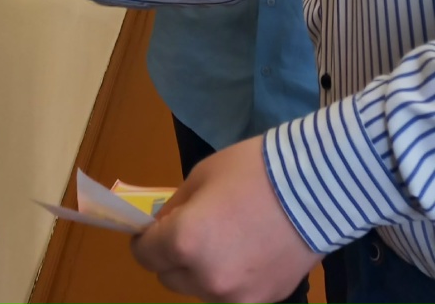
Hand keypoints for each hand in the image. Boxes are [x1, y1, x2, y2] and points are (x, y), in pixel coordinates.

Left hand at [132, 137, 318, 303]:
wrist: (317, 187)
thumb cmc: (254, 170)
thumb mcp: (203, 175)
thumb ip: (177, 206)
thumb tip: (162, 224)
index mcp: (186, 242)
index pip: (145, 255)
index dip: (144, 239)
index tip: (150, 230)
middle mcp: (206, 278)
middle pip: (169, 278)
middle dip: (171, 256)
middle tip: (188, 230)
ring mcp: (236, 297)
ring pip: (200, 289)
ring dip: (201, 270)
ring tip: (224, 240)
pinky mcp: (263, 302)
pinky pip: (231, 295)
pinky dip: (230, 278)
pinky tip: (247, 251)